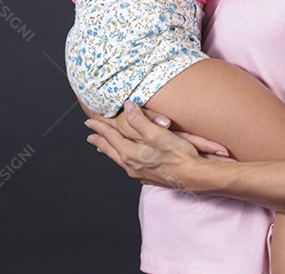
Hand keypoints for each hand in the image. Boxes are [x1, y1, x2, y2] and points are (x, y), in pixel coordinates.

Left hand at [86, 102, 225, 190]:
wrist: (195, 177)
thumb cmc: (178, 155)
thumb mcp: (157, 133)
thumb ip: (139, 120)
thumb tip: (127, 107)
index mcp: (130, 154)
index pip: (111, 137)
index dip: (100, 128)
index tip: (89, 121)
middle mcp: (131, 166)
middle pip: (111, 151)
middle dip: (100, 141)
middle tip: (90, 136)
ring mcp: (140, 174)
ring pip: (119, 160)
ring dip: (110, 151)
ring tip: (103, 148)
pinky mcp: (150, 178)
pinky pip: (129, 166)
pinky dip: (123, 159)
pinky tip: (127, 160)